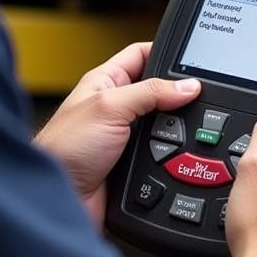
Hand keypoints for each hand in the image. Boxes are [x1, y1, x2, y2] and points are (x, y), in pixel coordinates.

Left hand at [34, 42, 201, 225]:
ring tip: (190, 129)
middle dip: (177, 95)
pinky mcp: (134, 164)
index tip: (194, 61)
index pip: (142, 55)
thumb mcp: (108, 108)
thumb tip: (187, 86)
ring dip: (176, 130)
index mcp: (106, 82)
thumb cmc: (62, 150)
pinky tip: (181, 156)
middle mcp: (117, 108)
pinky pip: (164, 154)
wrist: (59, 202)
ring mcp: (126, 137)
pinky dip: (174, 156)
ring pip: (165, 125)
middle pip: (158, 91)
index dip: (166, 54)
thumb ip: (149, 92)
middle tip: (198, 98)